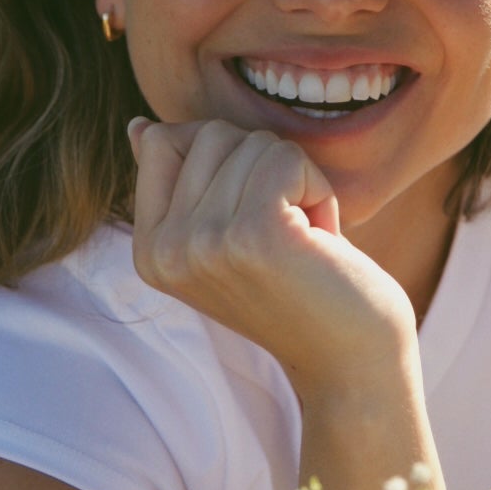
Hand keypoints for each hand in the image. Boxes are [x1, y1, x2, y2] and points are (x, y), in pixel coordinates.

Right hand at [127, 117, 416, 403]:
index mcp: (150, 251)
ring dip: (297, 182)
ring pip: (255, 143)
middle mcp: (166, 251)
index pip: (164, 141)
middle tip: (285, 235)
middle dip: (264, 169)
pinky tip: (320, 240)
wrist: (351, 362)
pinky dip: (318, 187)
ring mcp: (205, 243)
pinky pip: (287, 158)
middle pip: (211, 134)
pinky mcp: (255, 234)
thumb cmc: (299, 288)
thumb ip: (181, 184)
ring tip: (303, 243)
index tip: (250, 219)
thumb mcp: (224, 236)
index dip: (226, 159)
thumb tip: (139, 127)